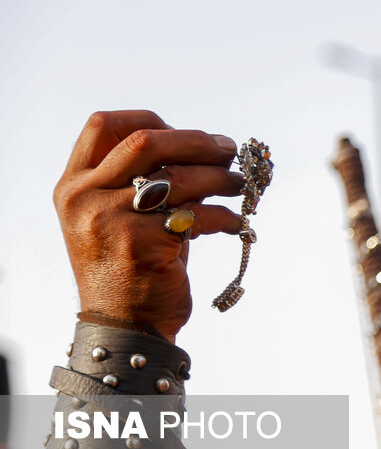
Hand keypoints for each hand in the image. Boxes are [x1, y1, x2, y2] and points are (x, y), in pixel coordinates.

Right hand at [53, 111, 244, 340]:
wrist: (125, 327)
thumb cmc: (132, 267)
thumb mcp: (122, 217)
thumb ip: (145, 180)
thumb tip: (204, 145)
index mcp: (73, 184)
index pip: (103, 126)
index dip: (152, 121)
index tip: (189, 136)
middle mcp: (84, 197)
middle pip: (146, 141)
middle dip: (197, 141)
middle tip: (229, 150)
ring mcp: (109, 219)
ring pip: (178, 177)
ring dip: (220, 177)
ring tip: (239, 184)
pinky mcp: (141, 244)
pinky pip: (196, 215)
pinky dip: (224, 216)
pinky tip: (237, 223)